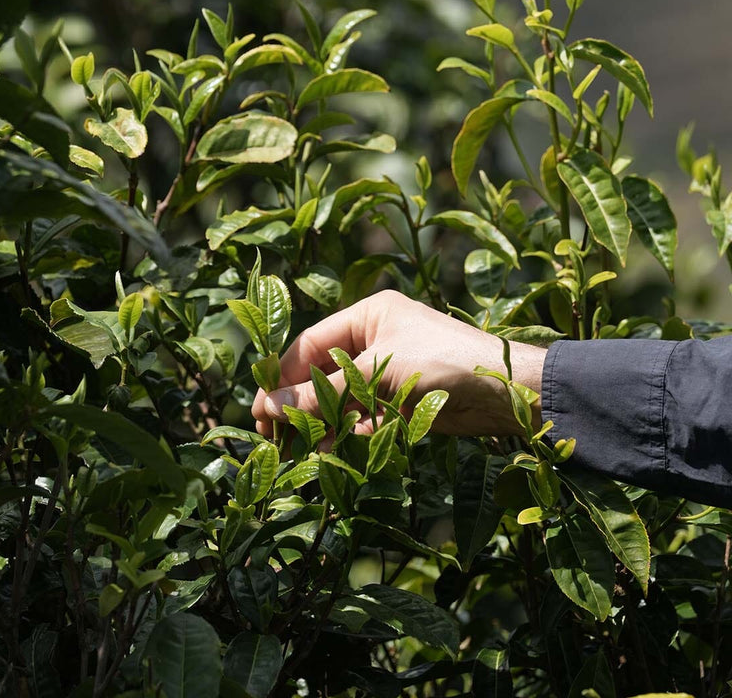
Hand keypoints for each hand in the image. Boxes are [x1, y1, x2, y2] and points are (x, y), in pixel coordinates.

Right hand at [251, 290, 545, 437]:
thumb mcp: (378, 372)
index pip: (309, 345)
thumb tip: (270, 405)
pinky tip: (333, 448)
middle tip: (273, 436)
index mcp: (367, 316)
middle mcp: (373, 339)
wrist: (507, 390)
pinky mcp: (400, 399)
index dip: (280, 376)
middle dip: (298, 402)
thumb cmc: (443, 361)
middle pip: (320, 372)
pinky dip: (347, 431)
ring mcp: (386, 371)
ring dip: (320, 422)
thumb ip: (324, 391)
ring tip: (302, 450)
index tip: (260, 409)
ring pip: (339, 397)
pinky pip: (362, 415)